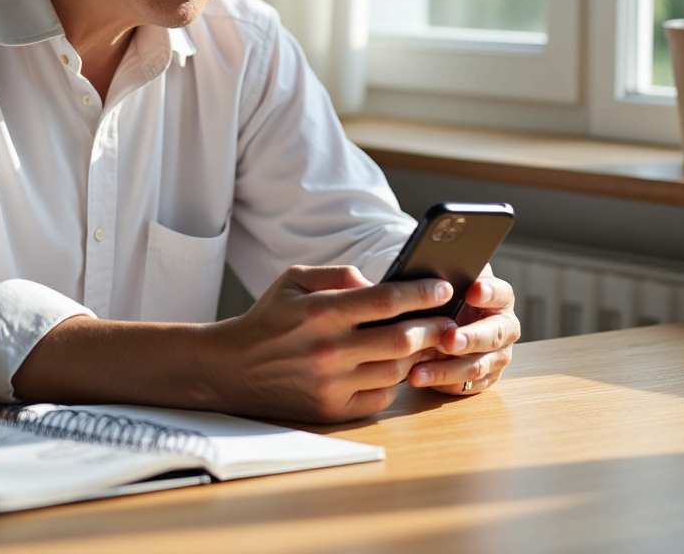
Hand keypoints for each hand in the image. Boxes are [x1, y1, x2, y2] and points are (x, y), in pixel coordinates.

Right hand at [207, 264, 454, 422]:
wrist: (233, 367)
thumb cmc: (270, 318)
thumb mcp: (293, 279)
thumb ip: (337, 274)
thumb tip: (379, 281)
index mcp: (322, 311)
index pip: (385, 300)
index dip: (420, 293)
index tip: (443, 289)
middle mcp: (329, 349)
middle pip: (401, 339)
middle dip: (434, 327)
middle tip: (449, 320)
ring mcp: (332, 383)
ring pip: (396, 370)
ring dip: (418, 355)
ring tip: (428, 342)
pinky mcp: (333, 410)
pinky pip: (381, 396)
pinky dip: (394, 381)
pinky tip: (396, 368)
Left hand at [406, 274, 518, 395]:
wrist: (446, 320)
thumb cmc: (447, 296)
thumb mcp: (449, 282)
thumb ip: (446, 279)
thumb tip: (426, 274)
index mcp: (500, 299)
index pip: (501, 293)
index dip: (488, 293)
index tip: (472, 291)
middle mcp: (504, 328)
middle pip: (493, 334)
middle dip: (470, 338)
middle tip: (448, 339)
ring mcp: (497, 356)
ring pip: (478, 365)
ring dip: (447, 369)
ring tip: (419, 370)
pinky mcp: (485, 378)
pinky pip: (465, 385)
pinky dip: (441, 382)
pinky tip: (419, 378)